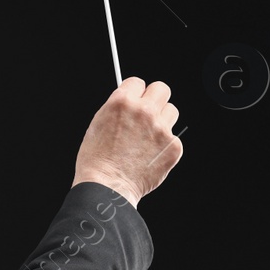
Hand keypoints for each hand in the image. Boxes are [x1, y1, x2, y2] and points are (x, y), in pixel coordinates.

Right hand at [71, 76, 181, 208]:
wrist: (107, 187)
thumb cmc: (96, 160)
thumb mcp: (97, 125)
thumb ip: (117, 109)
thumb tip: (130, 102)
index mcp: (121, 102)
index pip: (137, 82)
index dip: (134, 92)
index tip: (134, 100)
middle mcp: (144, 111)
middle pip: (162, 89)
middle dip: (154, 99)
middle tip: (148, 112)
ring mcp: (161, 129)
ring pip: (171, 111)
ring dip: (162, 120)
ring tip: (148, 138)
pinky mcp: (173, 147)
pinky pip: (173, 138)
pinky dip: (163, 146)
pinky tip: (149, 156)